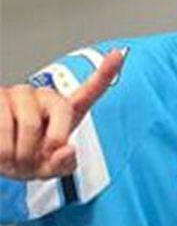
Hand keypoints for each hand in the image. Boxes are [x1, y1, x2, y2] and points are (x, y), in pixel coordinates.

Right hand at [0, 49, 123, 179]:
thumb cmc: (22, 161)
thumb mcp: (48, 170)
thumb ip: (63, 165)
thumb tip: (67, 149)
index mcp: (62, 113)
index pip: (88, 92)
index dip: (104, 73)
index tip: (118, 55)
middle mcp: (42, 97)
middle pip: (61, 108)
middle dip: (51, 142)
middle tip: (38, 158)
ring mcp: (17, 94)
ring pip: (29, 123)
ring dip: (22, 152)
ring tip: (16, 157)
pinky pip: (4, 125)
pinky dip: (4, 149)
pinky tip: (3, 151)